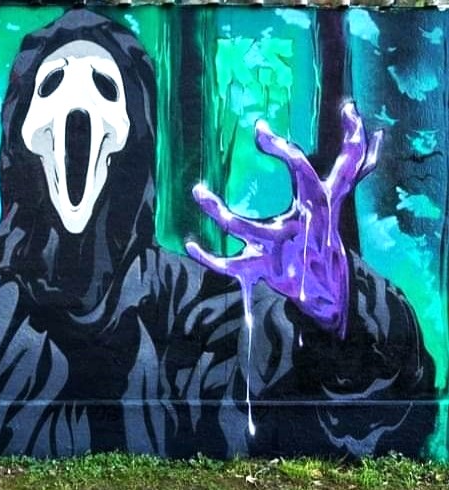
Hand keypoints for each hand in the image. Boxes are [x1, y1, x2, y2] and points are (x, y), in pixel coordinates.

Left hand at [185, 102, 381, 338]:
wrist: (327, 293)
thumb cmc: (325, 236)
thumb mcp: (340, 199)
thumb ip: (354, 165)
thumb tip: (371, 128)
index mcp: (321, 203)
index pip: (328, 167)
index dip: (314, 143)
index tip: (281, 122)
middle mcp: (305, 222)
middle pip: (302, 184)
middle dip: (288, 155)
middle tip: (261, 131)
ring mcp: (282, 247)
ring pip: (248, 229)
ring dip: (219, 213)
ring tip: (198, 191)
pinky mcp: (263, 269)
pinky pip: (230, 264)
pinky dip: (208, 257)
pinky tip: (192, 243)